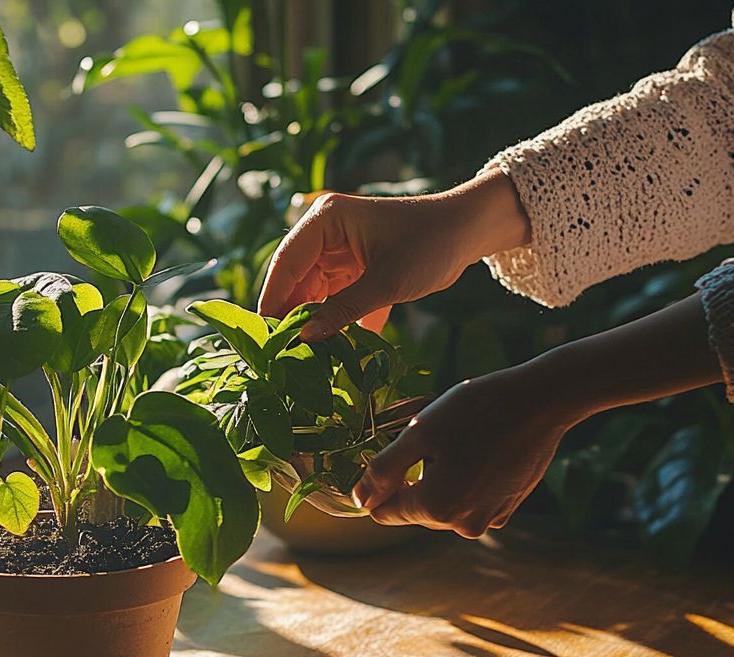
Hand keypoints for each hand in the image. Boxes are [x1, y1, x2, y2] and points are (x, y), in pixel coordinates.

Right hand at [257, 171, 529, 340]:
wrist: (469, 232)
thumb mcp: (385, 283)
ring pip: (312, 293)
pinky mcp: (353, 269)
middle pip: (295, 281)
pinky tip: (330, 351)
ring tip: (304, 358)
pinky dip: (333, 323)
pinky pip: (333, 299)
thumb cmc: (430, 245)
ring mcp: (338, 252)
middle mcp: (325, 234)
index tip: (265, 336)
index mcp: (325, 221)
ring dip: (312, 324)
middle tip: (282, 354)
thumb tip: (304, 339)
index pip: (286, 263)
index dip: (273, 300)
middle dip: (291, 317)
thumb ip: (341, 312)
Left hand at [351, 365, 575, 537]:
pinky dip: (467, 481)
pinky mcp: (507, 508)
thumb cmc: (477, 410)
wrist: (543, 401)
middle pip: (414, 510)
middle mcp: (462, 524)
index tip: (393, 453)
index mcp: (436, 507)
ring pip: (442, 505)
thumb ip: (383, 471)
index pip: (383, 512)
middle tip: (432, 439)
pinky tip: (480, 451)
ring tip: (459, 443)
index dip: (380, 485)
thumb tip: (359, 501)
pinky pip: (470, 501)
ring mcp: (489, 519)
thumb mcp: (419, 432)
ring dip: (440, 479)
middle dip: (413, 480)